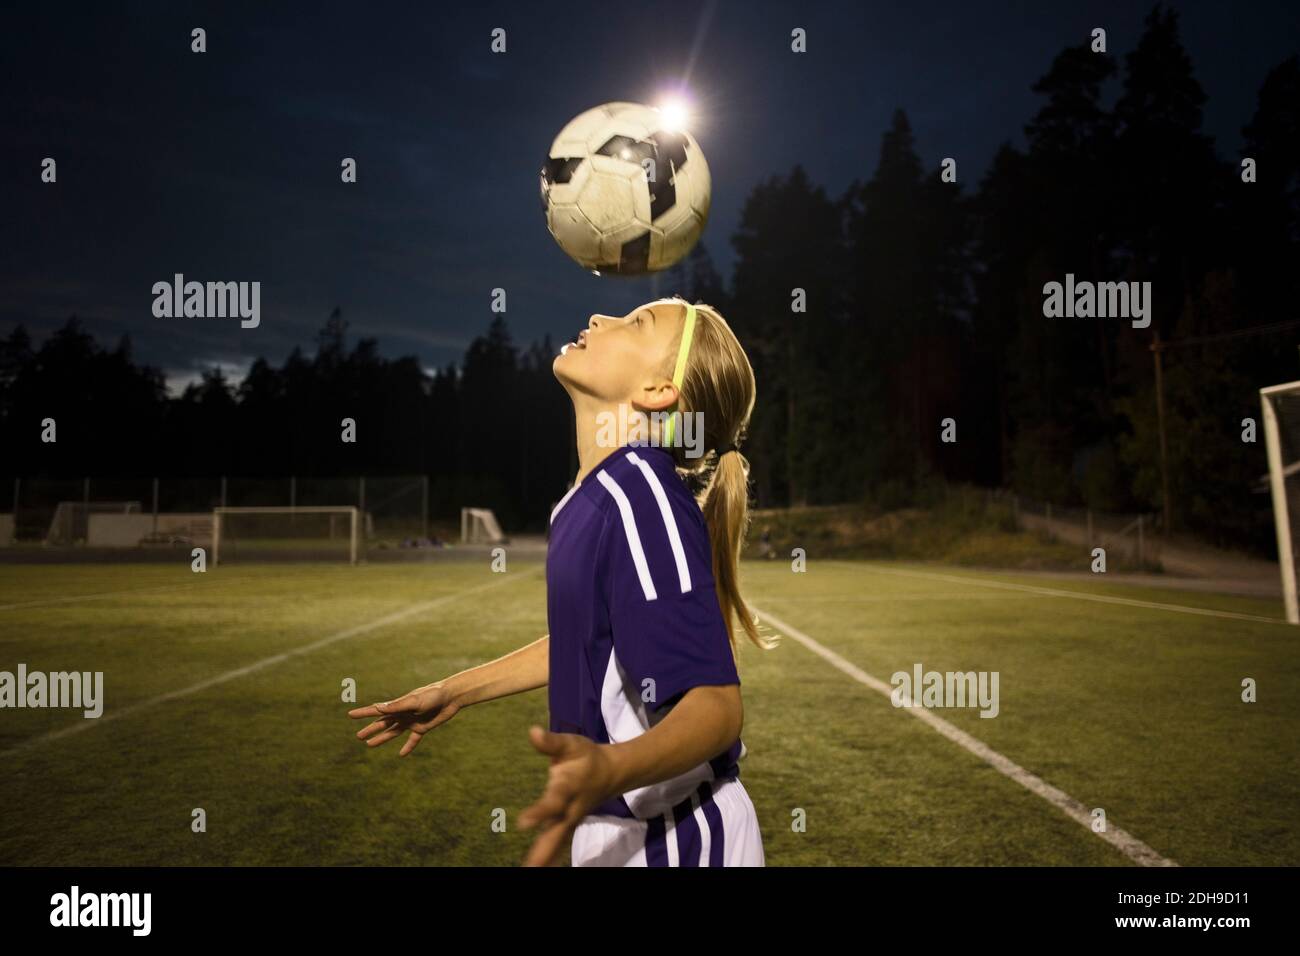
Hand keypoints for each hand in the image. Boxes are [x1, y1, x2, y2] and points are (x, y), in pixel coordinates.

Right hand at [348, 683, 459, 756]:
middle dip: (371, 729)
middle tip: (358, 736)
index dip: (363, 713)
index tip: (350, 715)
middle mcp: (402, 714)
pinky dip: (407, 747)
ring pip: (393, 732)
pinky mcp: (422, 728)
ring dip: (382, 738)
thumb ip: (397, 706)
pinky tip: (401, 755)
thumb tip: (378, 708)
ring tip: (369, 745)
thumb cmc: (432, 695)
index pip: (377, 711)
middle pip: (383, 724)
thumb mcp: (414, 701)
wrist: (451, 697)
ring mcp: (411, 721)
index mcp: (398, 706)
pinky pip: (413, 740)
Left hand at [518, 726, 616, 866]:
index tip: (522, 823)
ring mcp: (571, 819)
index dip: (540, 812)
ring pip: (557, 842)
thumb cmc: (586, 757)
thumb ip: (551, 742)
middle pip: (556, 831)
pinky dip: (550, 857)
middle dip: (542, 850)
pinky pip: (558, 845)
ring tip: (530, 871)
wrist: (611, 773)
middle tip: (529, 868)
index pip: (553, 801)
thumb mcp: (571, 744)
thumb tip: (532, 732)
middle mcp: (570, 807)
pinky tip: (538, 867)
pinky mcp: (569, 825)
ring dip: (544, 858)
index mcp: (568, 787)